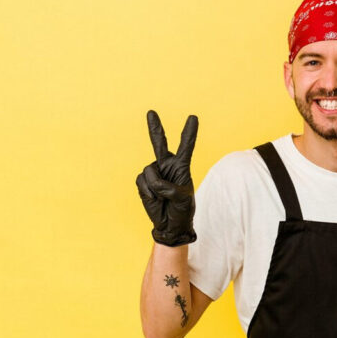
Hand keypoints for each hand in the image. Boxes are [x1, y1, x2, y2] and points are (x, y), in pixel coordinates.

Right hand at [135, 110, 198, 246]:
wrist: (170, 225)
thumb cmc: (182, 211)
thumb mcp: (183, 199)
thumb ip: (170, 188)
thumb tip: (154, 181)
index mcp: (182, 167)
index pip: (186, 146)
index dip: (189, 133)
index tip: (193, 117)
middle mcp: (167, 166)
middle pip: (159, 143)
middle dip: (155, 128)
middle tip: (151, 112)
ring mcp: (154, 173)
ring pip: (150, 171)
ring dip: (156, 187)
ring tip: (163, 197)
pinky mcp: (144, 182)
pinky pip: (143, 182)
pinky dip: (148, 192)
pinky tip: (154, 199)